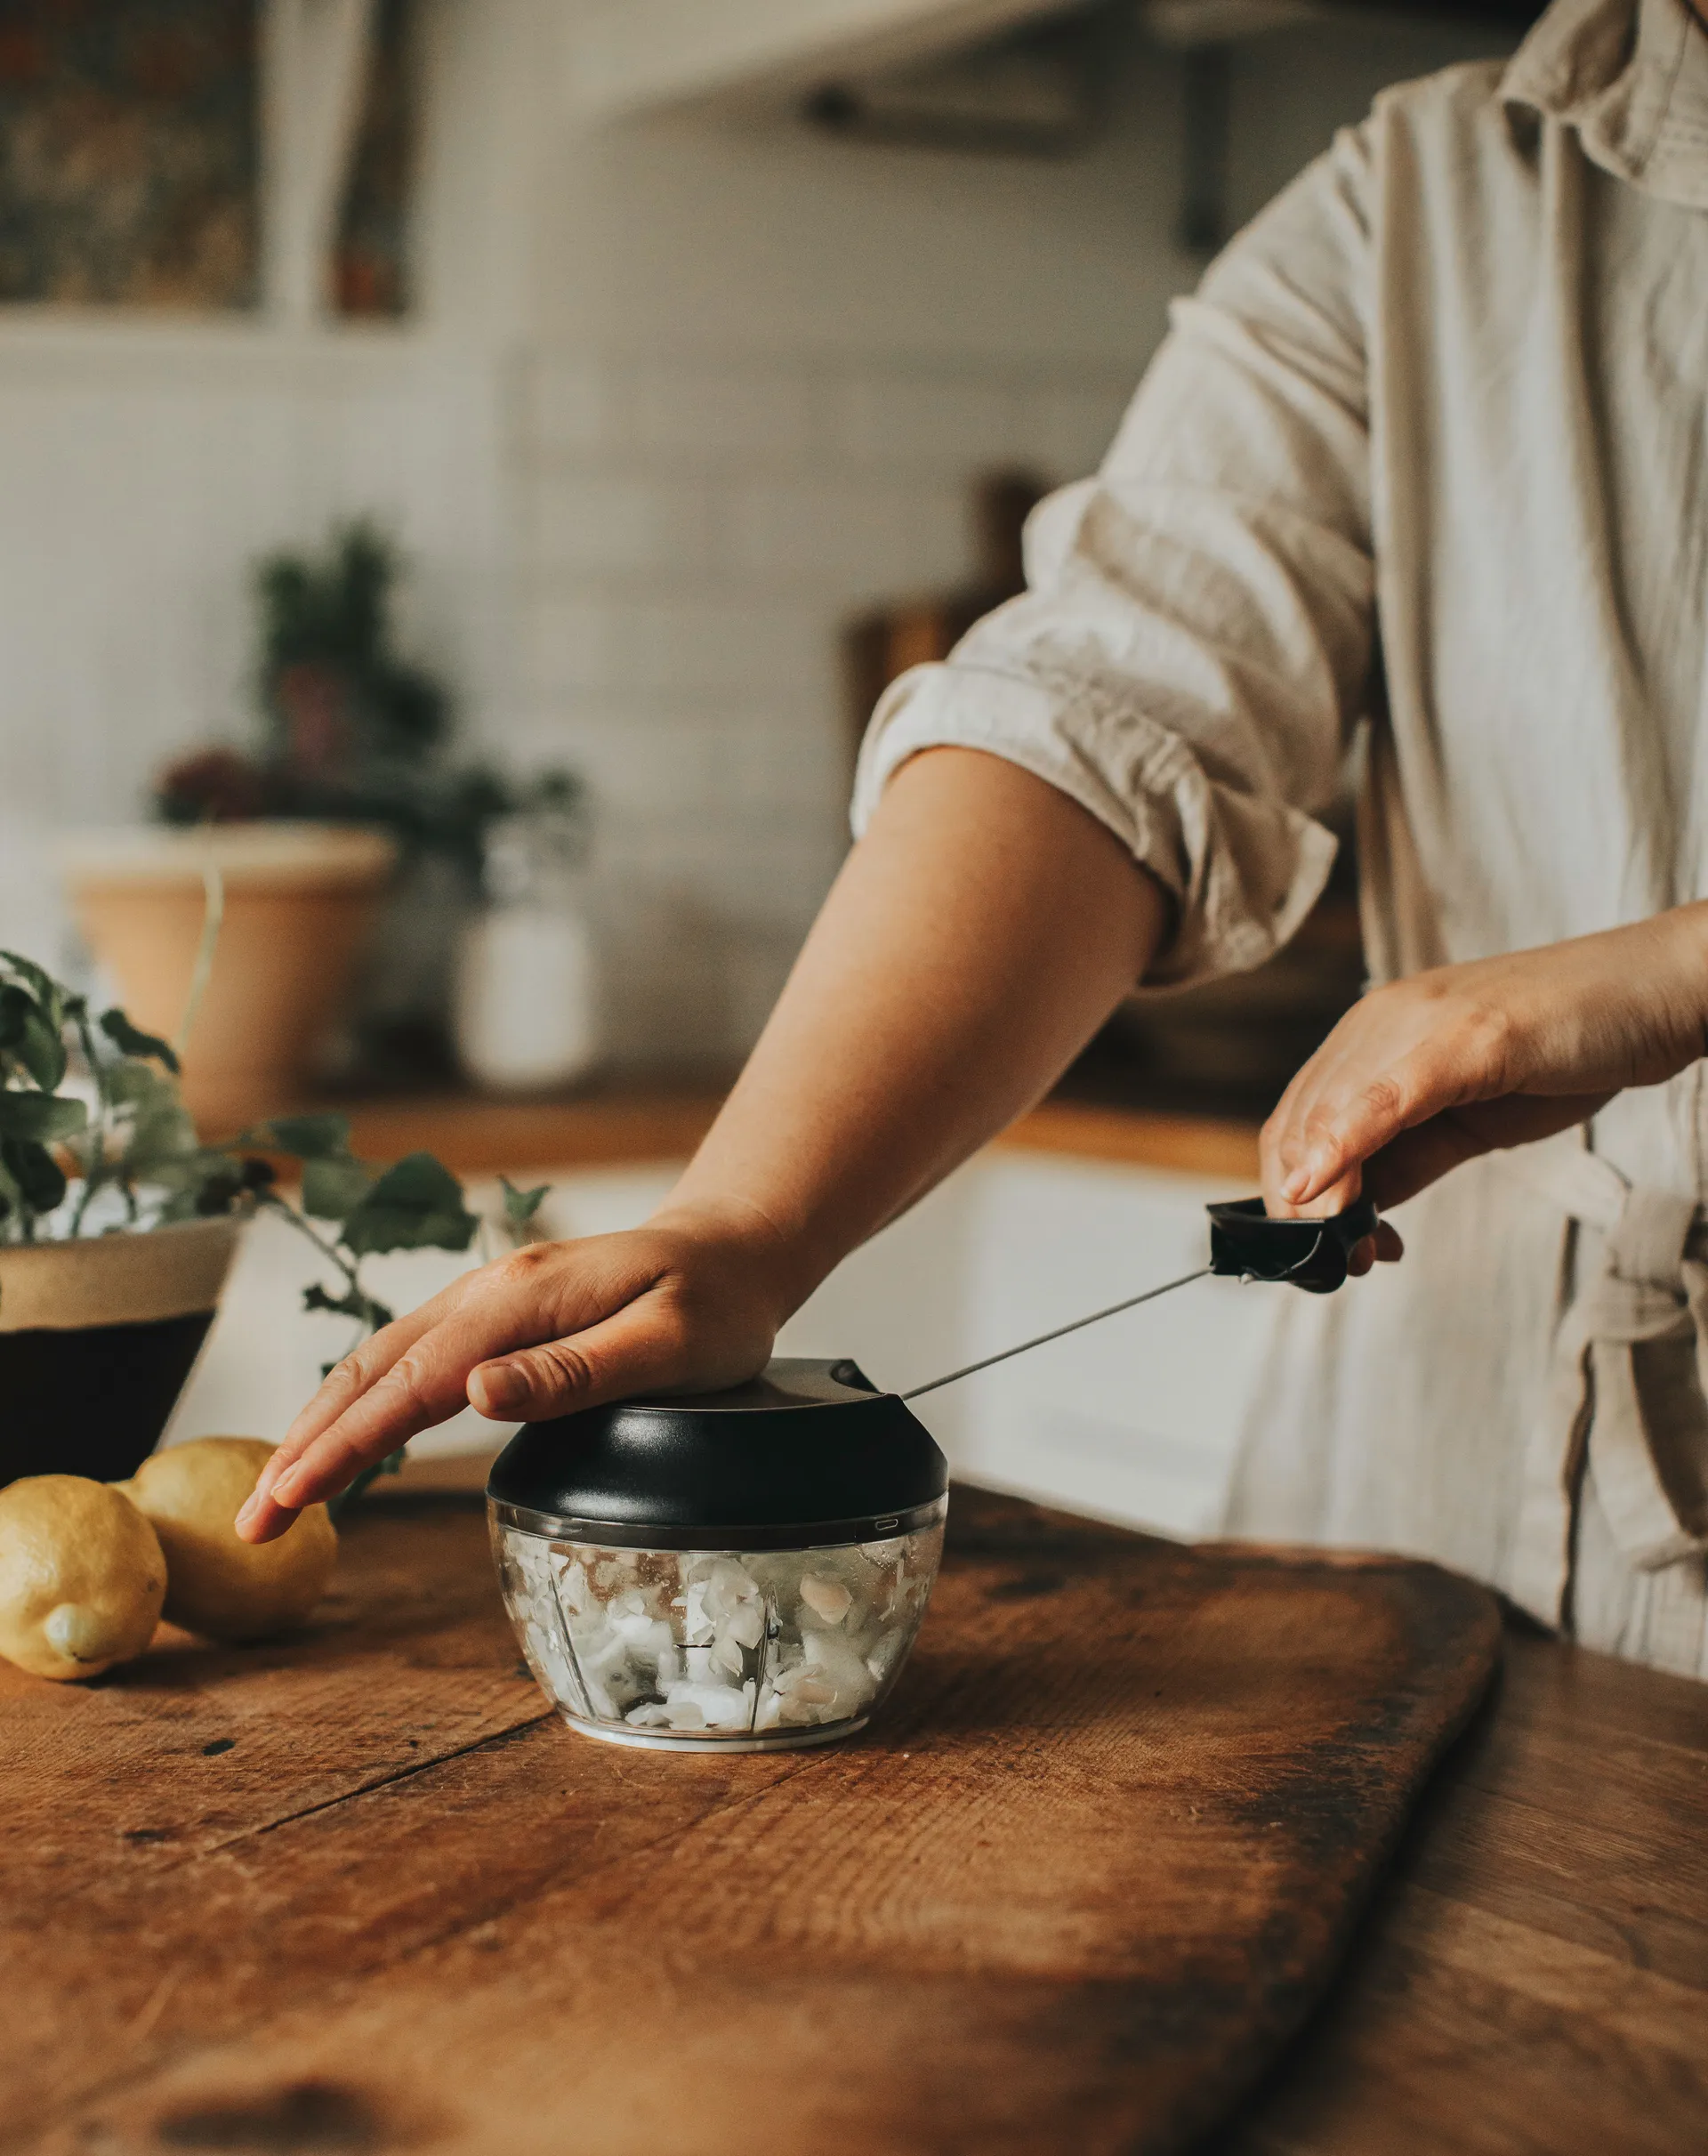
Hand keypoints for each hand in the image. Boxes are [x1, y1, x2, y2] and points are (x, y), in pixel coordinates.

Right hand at [234, 1201, 794, 1544]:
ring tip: (276, 1493)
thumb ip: (575, 1371)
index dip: (345, 1443)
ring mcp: (486, 1298)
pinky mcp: (494, 1314)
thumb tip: (476, 1396)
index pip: (412, 1383)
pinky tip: (340, 1436)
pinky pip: (408, 1357)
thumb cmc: (714, 1302)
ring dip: (322, 1424)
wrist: (732, 1247)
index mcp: (522, 1300)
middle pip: (374, 1370)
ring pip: (380, 1360)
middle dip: (306, 1445)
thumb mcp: (670, 1344)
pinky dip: (359, 1401)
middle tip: (253, 1522)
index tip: (290, 1497)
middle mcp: (489, 1291)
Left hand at [1260, 907, 1707, 1251]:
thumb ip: (1406, 1156)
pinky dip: (1345, 1144)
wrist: (1651, 996)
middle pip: (1300, 1123)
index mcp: (1373, 1036)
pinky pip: (1388, 1095)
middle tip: (1333, 1262)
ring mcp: (1419, 1024)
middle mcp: (1380, 1022)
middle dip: (1303, 1208)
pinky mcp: (1467, 1037)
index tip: (1319, 1248)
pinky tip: (1325, 1189)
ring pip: (1330, 1113)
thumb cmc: (1563, 1051)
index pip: (1297, 1120)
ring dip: (1325, 1197)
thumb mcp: (1468, 1118)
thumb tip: (1353, 1209)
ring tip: (1348, 1252)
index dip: (1292, 1194)